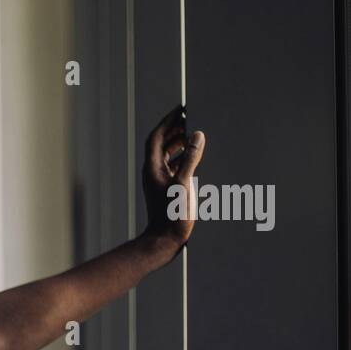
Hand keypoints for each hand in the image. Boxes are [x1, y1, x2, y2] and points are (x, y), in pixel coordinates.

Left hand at [141, 104, 206, 251]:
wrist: (164, 240)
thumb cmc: (172, 215)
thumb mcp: (184, 183)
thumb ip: (191, 158)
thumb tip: (197, 134)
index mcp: (153, 168)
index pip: (156, 137)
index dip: (167, 121)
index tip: (181, 109)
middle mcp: (154, 172)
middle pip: (161, 143)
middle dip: (174, 129)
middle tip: (189, 117)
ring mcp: (159, 181)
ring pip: (168, 155)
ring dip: (179, 143)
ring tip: (194, 133)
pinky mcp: (167, 189)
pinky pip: (174, 167)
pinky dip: (183, 158)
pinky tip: (195, 156)